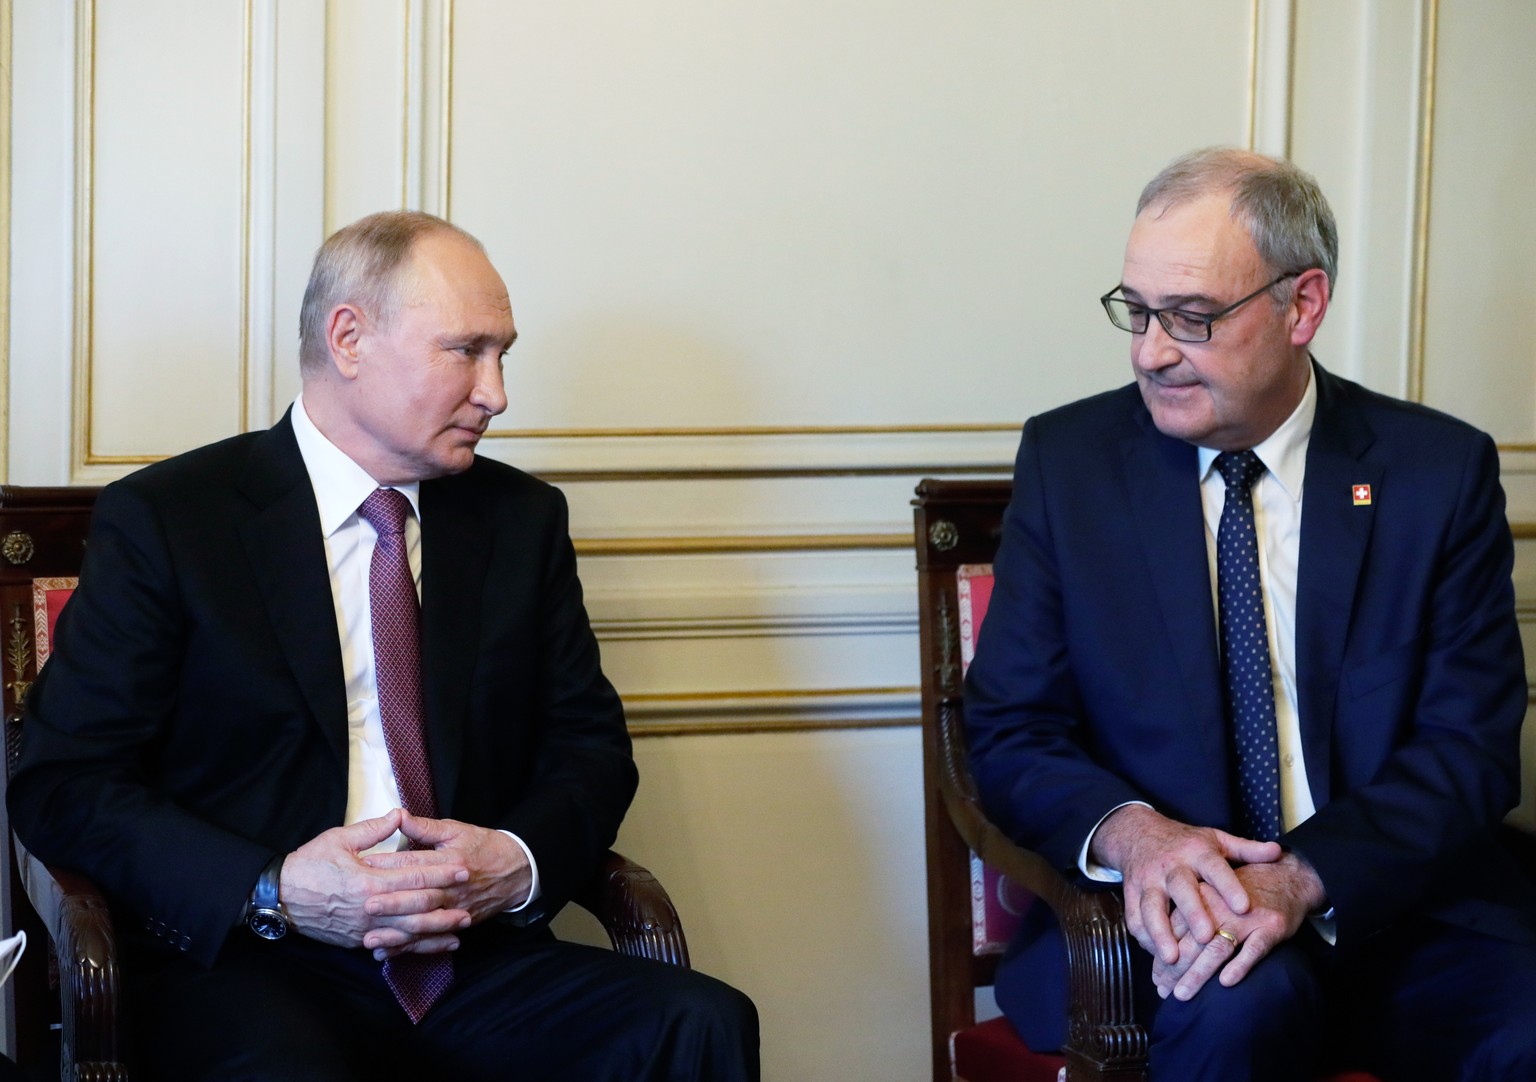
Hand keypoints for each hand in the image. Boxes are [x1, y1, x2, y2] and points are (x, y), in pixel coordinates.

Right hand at [278, 810, 471, 952]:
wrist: (278, 896)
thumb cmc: (308, 865)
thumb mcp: (338, 839)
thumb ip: (373, 829)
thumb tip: (399, 814)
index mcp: (369, 881)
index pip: (414, 876)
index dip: (441, 872)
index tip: (463, 869)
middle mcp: (370, 908)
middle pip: (417, 907)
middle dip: (446, 904)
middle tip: (470, 899)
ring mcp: (364, 928)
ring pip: (408, 932)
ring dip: (436, 930)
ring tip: (460, 928)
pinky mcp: (357, 941)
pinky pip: (391, 945)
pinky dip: (413, 947)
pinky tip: (430, 947)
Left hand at [363, 813, 531, 933]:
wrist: (518, 870)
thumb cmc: (485, 847)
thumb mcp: (457, 831)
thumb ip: (426, 828)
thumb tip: (399, 816)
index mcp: (451, 861)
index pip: (414, 864)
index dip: (388, 865)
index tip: (363, 867)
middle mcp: (453, 888)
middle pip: (418, 896)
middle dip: (390, 902)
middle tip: (363, 905)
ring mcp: (456, 909)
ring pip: (423, 923)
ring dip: (396, 933)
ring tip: (369, 938)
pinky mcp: (459, 923)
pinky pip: (431, 938)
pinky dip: (409, 947)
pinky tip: (387, 952)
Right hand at [1090, 805, 1281, 964]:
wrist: (1138, 833)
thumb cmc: (1186, 843)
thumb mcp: (1216, 840)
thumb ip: (1247, 850)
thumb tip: (1279, 851)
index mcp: (1196, 852)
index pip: (1215, 868)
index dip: (1229, 887)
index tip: (1244, 907)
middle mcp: (1171, 865)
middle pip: (1181, 888)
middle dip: (1192, 912)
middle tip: (1206, 937)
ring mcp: (1148, 879)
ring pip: (1151, 906)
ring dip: (1160, 932)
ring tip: (1172, 958)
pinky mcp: (1130, 892)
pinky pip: (1134, 917)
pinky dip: (1144, 937)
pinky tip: (1157, 955)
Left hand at [1152, 851, 1326, 1001]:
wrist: (1288, 876)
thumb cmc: (1242, 892)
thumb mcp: (1212, 896)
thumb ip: (1189, 917)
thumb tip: (1161, 948)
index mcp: (1201, 896)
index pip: (1174, 928)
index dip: (1162, 954)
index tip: (1155, 979)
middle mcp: (1220, 904)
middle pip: (1191, 940)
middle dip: (1174, 969)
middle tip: (1164, 992)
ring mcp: (1246, 917)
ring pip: (1217, 947)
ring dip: (1198, 973)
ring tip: (1183, 993)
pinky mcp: (1272, 925)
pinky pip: (1255, 948)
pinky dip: (1240, 965)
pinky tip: (1226, 982)